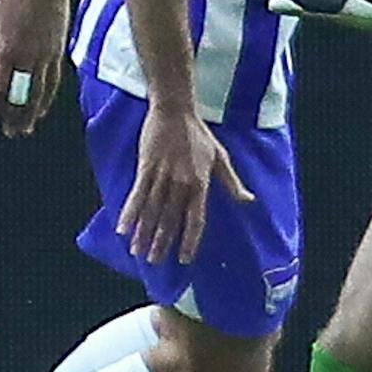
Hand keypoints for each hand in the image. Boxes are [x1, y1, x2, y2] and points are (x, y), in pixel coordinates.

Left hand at [0, 0, 70, 138]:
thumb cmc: (15, 0)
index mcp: (8, 49)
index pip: (2, 86)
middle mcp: (28, 57)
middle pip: (22, 95)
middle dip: (16, 116)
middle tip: (12, 133)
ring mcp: (46, 56)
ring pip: (39, 92)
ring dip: (32, 112)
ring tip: (26, 128)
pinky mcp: (59, 53)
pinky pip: (53, 82)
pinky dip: (46, 98)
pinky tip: (41, 109)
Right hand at [116, 101, 250, 267]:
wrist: (175, 110)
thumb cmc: (199, 134)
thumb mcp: (221, 158)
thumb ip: (232, 183)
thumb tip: (249, 201)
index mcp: (200, 184)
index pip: (196, 219)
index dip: (189, 240)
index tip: (184, 259)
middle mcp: (181, 184)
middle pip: (170, 220)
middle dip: (162, 243)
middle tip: (154, 262)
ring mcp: (162, 176)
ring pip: (152, 211)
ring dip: (144, 233)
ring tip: (137, 251)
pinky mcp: (146, 167)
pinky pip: (137, 194)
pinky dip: (130, 213)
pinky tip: (122, 227)